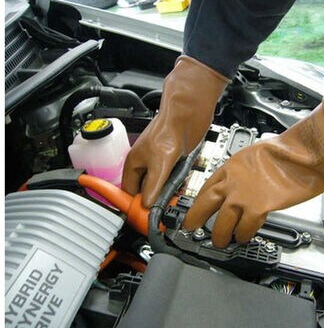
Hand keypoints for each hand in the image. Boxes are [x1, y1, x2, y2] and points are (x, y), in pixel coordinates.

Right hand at [122, 55, 229, 207]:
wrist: (190, 109)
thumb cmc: (170, 128)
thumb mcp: (161, 162)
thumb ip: (153, 185)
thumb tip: (147, 205)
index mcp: (135, 163)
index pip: (129, 192)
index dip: (135, 204)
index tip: (144, 218)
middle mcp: (146, 163)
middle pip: (146, 190)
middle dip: (155, 200)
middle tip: (165, 210)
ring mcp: (161, 161)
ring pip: (162, 185)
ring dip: (169, 193)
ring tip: (176, 198)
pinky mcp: (175, 159)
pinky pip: (175, 178)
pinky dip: (179, 184)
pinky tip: (185, 185)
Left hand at [183, 99, 323, 247]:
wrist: (304, 154)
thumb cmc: (288, 151)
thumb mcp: (256, 156)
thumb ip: (245, 172)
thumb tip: (245, 183)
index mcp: (232, 166)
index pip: (207, 186)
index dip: (199, 200)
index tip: (196, 207)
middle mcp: (232, 180)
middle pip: (204, 204)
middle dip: (195, 218)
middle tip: (191, 227)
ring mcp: (242, 195)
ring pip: (221, 222)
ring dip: (220, 235)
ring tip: (220, 241)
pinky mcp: (257, 208)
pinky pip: (243, 229)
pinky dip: (243, 236)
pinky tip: (243, 238)